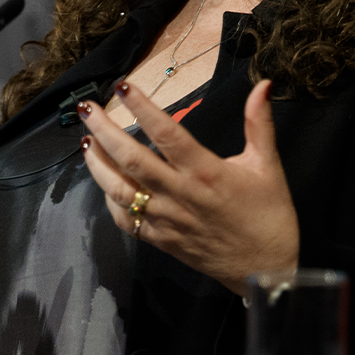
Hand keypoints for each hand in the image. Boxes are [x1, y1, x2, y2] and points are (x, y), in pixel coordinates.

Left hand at [79, 79, 298, 295]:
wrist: (265, 271)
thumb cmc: (269, 215)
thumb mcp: (268, 165)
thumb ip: (259, 123)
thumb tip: (264, 83)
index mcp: (205, 172)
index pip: (166, 133)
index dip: (142, 108)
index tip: (123, 86)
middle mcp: (180, 194)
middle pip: (132, 159)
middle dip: (105, 131)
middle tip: (86, 108)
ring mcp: (166, 220)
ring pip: (120, 190)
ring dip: (98, 165)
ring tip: (85, 141)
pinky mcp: (160, 240)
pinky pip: (126, 220)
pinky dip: (109, 200)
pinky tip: (104, 182)